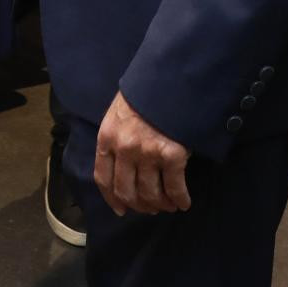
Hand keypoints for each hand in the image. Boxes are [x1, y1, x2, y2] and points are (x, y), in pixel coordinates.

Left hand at [93, 92, 190, 216]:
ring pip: (150, 193)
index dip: (112, 198)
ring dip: (159, 205)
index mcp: (107, 137)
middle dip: (138, 205)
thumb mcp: (119, 111)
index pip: (103, 178)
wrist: (170, 77)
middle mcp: (124, 148)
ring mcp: (147, 152)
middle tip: (149, 209)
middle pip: (126, 191)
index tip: (120, 209)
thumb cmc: (145, 93)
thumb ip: (116, 137)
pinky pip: (174, 187)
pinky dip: (180, 199)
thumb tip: (121, 165)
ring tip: (167, 206)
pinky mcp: (171, 154)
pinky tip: (184, 203)